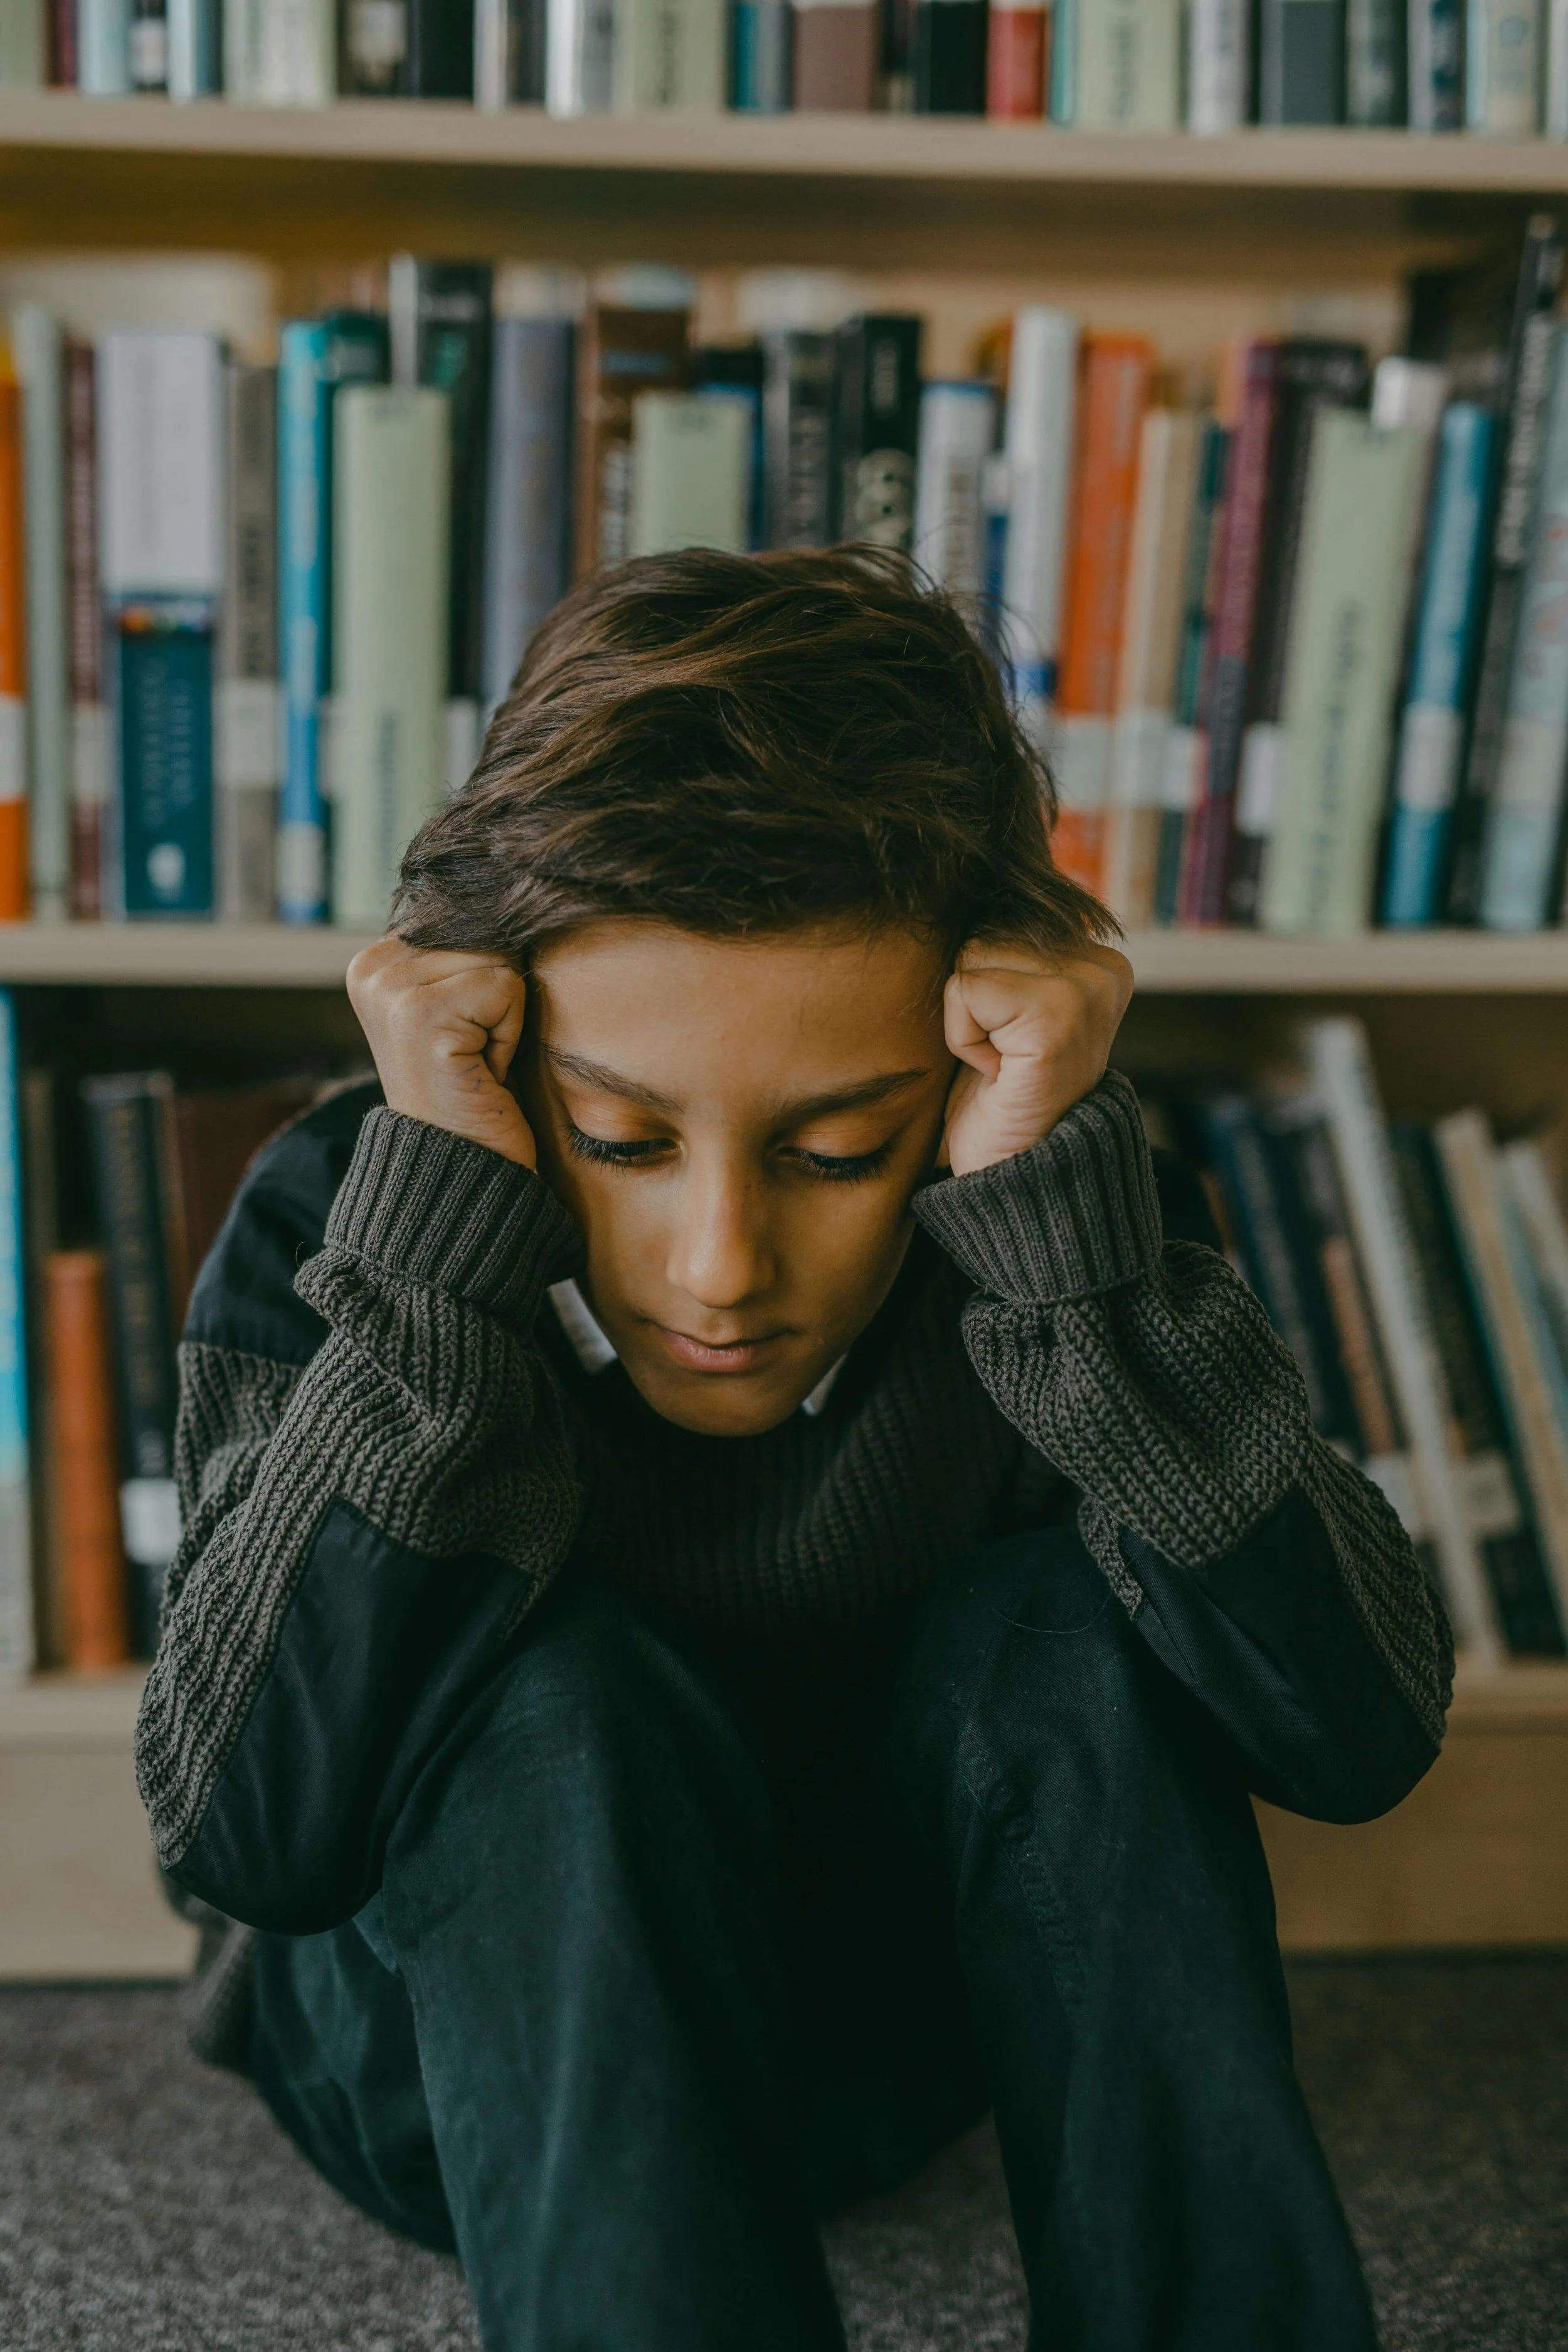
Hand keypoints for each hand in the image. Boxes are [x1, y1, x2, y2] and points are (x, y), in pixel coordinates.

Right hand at [346, 935, 536, 1168]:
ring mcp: (391, 990)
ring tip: (474, 1061)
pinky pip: (506, 989)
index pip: (469, 923)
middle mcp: (372, 968)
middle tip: (469, 1054)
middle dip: (496, 999)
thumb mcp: (457, 1008)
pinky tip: (479, 1070)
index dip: (485, 983)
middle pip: (486, 937)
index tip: (459, 1036)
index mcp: (374, 960)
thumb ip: (463, 954)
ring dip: (504, 1019)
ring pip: (500, 961)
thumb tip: (512, 898)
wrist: (459, 1167)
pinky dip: (507, 1036)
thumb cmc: (471, 1087)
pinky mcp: (422, 1015)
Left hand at [941, 941, 1133, 1178]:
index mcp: (1098, 959)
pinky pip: (964, 990)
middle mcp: (1103, 966)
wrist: (1018, 1176)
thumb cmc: (1000, 1096)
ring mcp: (1086, 988)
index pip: (998, 920)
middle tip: (1004, 1055)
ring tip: (1001, 1062)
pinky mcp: (1058, 1013)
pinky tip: (997, 1072)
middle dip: (973, 999)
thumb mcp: (1006, 1010)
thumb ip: (1004, 955)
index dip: (983, 986)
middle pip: (983, 933)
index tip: (1013, 1040)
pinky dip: (961, 1037)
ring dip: (967, 1020)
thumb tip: (961, 897)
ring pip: (970, 956)